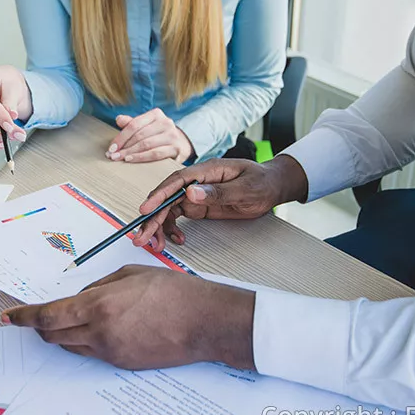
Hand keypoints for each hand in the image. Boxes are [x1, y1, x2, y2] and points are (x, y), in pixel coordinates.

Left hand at [2, 265, 255, 369]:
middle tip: (37, 316)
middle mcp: (100, 333)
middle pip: (54, 334)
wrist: (204, 322)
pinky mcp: (123, 364)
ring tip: (72, 319)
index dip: (26, 317)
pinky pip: (92, 353)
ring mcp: (110, 352)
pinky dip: (85, 341)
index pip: (48, 316)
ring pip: (71, 345)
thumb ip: (98, 286)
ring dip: (62, 333)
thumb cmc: (174, 292)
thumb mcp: (130, 275)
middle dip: (41, 325)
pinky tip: (100, 328)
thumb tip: (79, 298)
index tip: (13, 316)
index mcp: (99, 306)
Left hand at [106, 109, 193, 163]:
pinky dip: (141, 157)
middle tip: (112, 156)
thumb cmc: (158, 135)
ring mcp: (172, 135)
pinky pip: (155, 154)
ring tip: (119, 159)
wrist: (181, 144)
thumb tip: (118, 119)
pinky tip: (131, 160)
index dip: (121, 137)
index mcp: (156, 114)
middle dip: (124, 146)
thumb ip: (132, 124)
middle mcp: (166, 122)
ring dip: (130, 153)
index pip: (134, 124)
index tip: (111, 147)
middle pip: (140, 135)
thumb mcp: (145, 127)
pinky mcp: (176, 148)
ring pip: (146, 145)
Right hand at [133, 156, 307, 251]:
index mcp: (206, 171)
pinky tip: (176, 240)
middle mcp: (196, 181)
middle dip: (152, 218)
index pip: (177, 181)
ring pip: (169, 209)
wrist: (272, 186)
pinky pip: (178, 217)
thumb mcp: (246, 188)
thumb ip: (218, 192)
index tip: (146, 210)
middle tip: (142, 237)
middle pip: (167, 198)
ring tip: (154, 244)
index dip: (159, 195)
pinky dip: (172, 229)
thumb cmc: (262, 182)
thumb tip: (190, 192)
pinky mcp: (197, 205)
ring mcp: (195, 194)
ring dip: (158, 226)